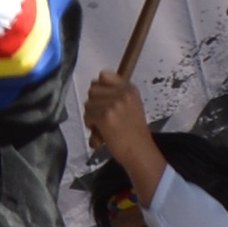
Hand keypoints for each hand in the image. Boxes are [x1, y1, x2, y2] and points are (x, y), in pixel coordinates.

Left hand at [83, 63, 163, 193]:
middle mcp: (122, 93)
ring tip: (102, 124)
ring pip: (88, 103)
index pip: (104, 75)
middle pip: (93, 89)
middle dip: (94, 102)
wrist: (139, 151)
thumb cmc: (134, 132)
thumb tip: (94, 87)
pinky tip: (99, 130)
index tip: (103, 99)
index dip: (100, 87)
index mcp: (130, 89)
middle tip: (103, 115)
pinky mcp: (105, 117)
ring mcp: (114, 104)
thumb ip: (117, 94)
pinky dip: (90, 124)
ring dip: (91, 114)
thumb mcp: (132, 106)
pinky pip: (87, 115)